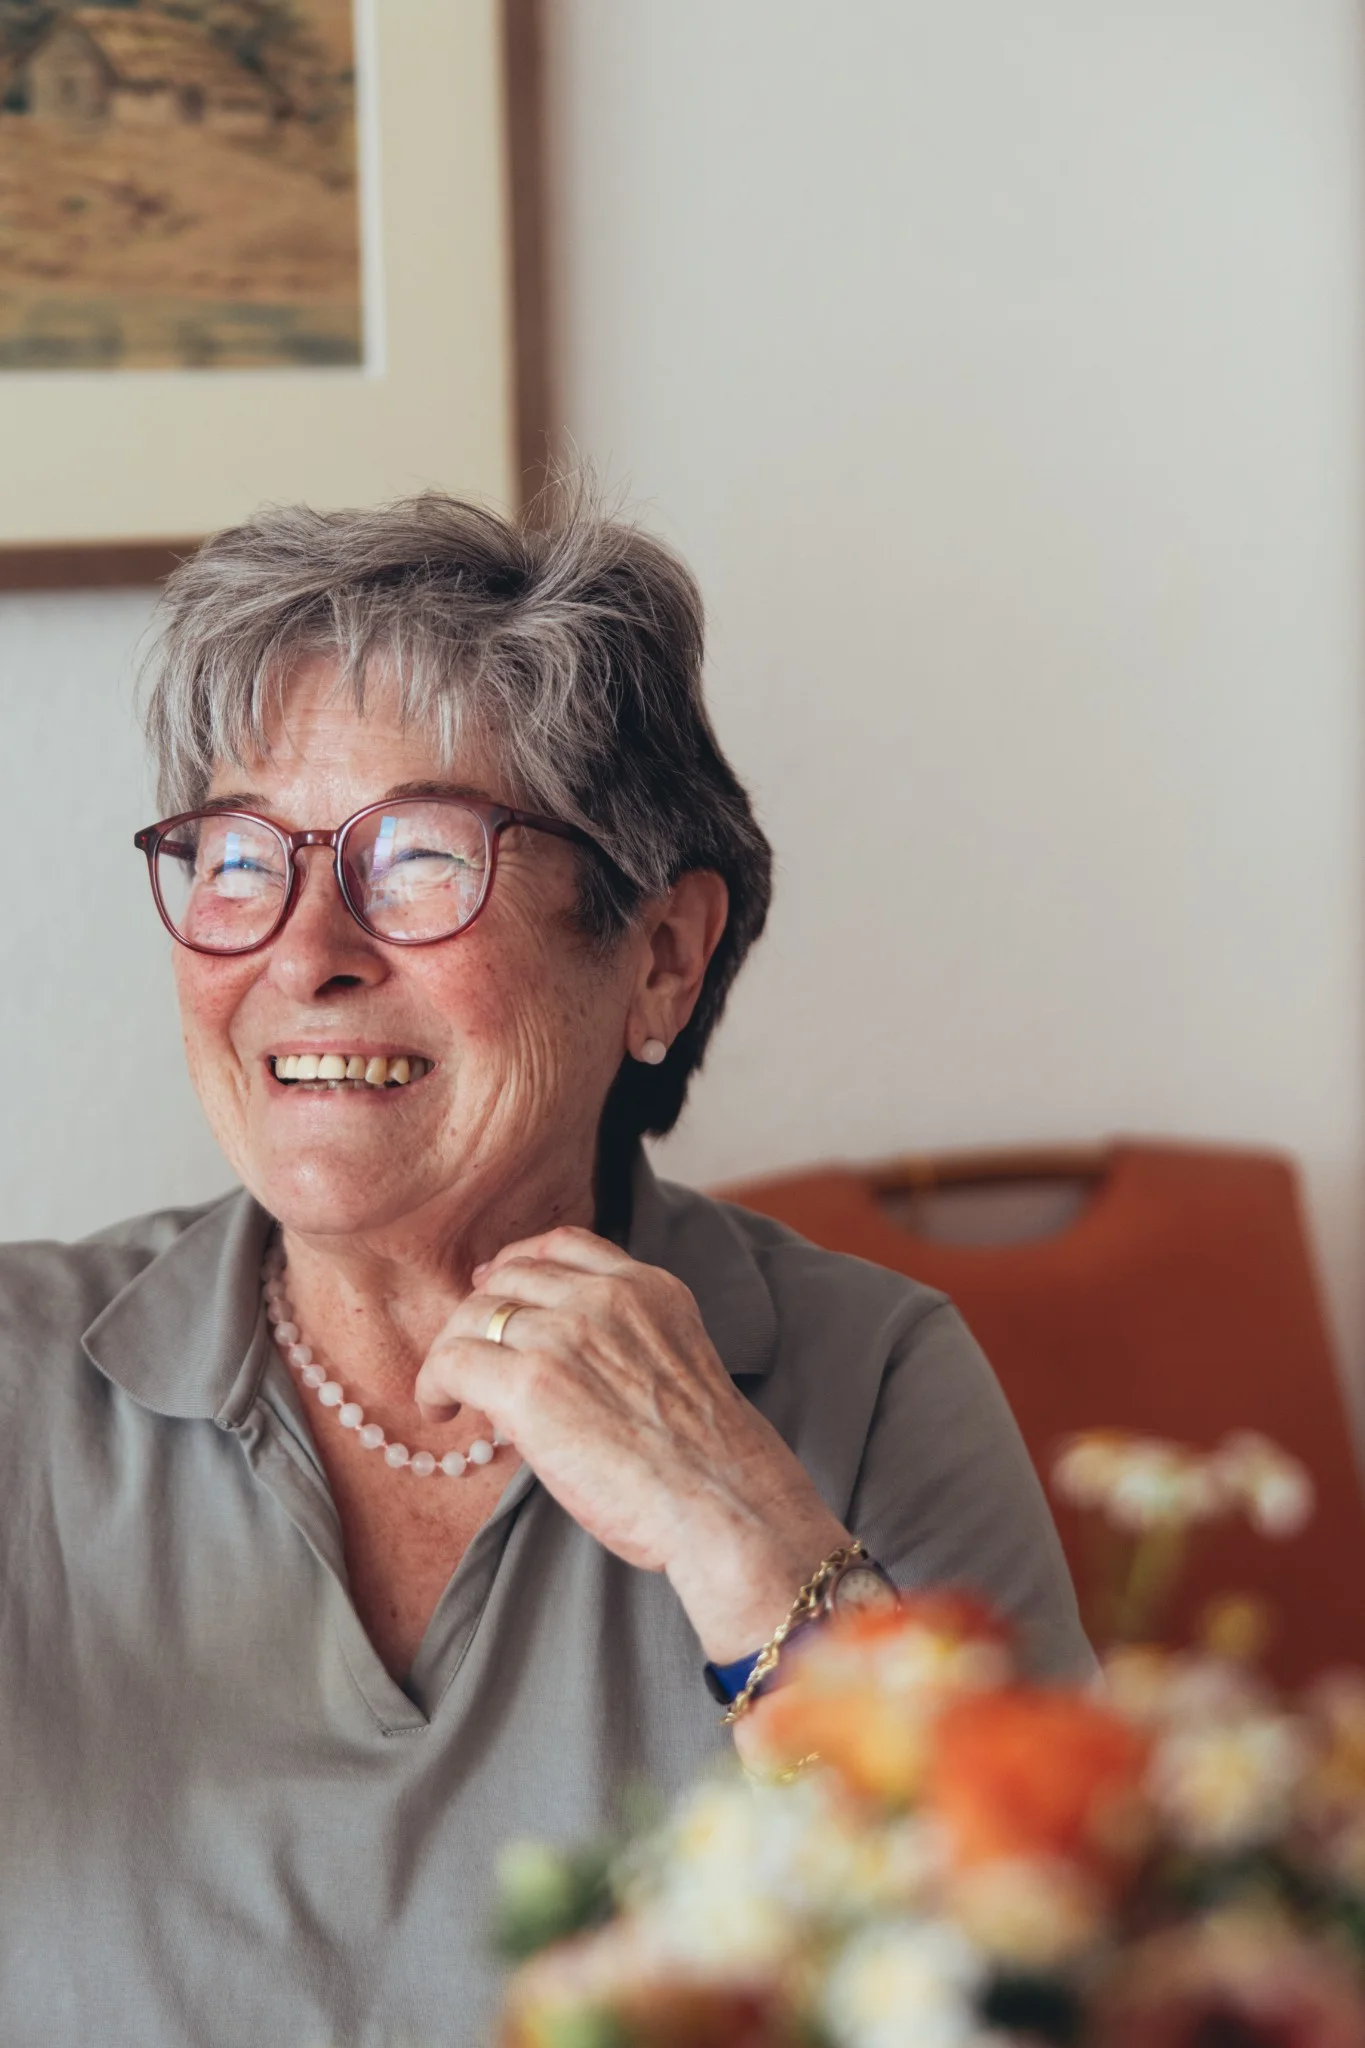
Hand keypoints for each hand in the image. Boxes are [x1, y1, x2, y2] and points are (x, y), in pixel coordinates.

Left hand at [413, 1224, 847, 1662]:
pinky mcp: (531, 1382)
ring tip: (450, 1394)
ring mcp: (566, 1334)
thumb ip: (622, 1340)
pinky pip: (453, 1362)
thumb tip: (546, 1361)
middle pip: (511, 1277)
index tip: (498, 1287)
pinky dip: (435, 1384)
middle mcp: (605, 1297)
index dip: (519, 1263)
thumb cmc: (707, 1462)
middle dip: (481, 1312)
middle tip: (466, 1354)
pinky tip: (441, 1412)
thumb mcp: (676, 1363)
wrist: (722, 1503)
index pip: (564, 1245)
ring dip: (454, 1352)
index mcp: (649, 1287)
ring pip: (475, 1315)